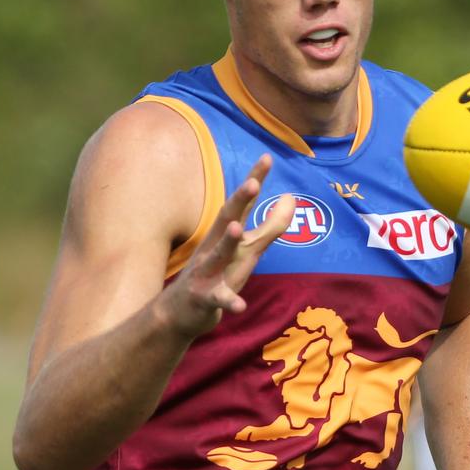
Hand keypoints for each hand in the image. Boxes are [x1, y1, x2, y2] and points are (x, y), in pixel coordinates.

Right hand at [163, 154, 294, 336]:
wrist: (178, 312)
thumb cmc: (217, 272)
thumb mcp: (247, 248)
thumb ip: (271, 225)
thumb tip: (291, 197)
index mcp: (225, 233)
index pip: (242, 203)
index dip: (254, 180)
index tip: (267, 157)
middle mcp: (214, 246)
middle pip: (227, 219)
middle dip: (239, 201)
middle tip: (253, 182)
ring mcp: (207, 272)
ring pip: (218, 255)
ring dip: (227, 242)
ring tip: (237, 229)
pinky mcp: (204, 298)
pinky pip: (218, 299)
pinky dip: (229, 301)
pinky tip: (240, 305)